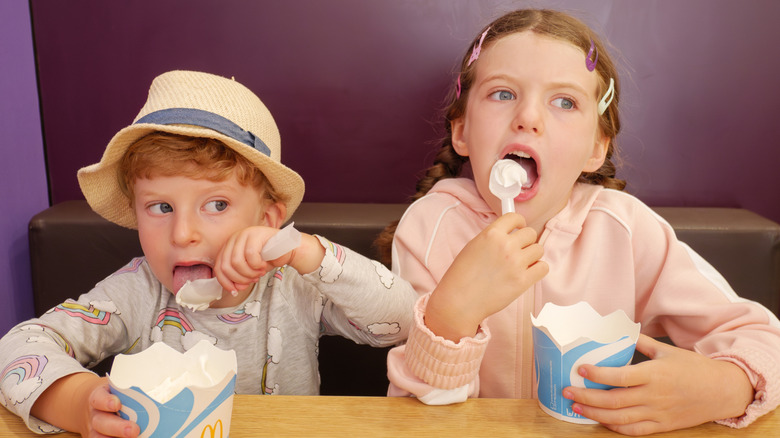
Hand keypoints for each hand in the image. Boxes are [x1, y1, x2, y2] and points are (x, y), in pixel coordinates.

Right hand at [82, 380, 139, 437]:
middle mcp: (95, 414)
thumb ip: (134, 391)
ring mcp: (96, 429)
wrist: (98, 404)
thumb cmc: (116, 394)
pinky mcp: (99, 436)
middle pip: (100, 422)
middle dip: (117, 427)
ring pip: (98, 436)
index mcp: (99, 397)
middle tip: (133, 430)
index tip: (116, 404)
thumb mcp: (120, 388)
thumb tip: (166, 390)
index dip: (106, 402)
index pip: (98, 398)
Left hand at [214, 226, 289, 291]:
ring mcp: (243, 235)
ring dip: (249, 273)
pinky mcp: (255, 234)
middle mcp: (233, 239)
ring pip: (236, 262)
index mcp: (229, 247)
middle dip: (240, 278)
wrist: (287, 249)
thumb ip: (240, 278)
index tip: (235, 291)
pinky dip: (257, 265)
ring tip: (259, 273)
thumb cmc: (268, 258)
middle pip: (226, 266)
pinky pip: (250, 255)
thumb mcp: (250, 271)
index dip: (225, 282)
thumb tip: (235, 288)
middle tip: (253, 279)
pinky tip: (263, 265)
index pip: (219, 266)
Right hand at [425, 213, 547, 340]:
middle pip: (531, 233)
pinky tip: (527, 273)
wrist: (459, 300)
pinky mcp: (522, 281)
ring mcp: (516, 263)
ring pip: (538, 250)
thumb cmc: (462, 275)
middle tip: (519, 250)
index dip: (519, 222)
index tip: (519, 228)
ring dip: (532, 256)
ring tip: (521, 264)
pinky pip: (543, 267)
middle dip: (526, 241)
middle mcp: (505, 245)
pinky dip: (537, 269)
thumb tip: (509, 233)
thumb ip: (492, 238)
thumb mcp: (473, 246)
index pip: (514, 217)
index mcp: (491, 234)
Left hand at [562, 334, 754, 435]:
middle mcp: (654, 396)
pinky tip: (600, 421)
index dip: (598, 374)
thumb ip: (642, 343)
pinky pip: (634, 430)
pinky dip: (615, 427)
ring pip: (620, 418)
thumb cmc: (694, 368)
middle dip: (586, 397)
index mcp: (654, 374)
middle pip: (614, 400)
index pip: (620, 376)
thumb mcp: (668, 351)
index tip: (580, 369)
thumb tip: (620, 330)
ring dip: (594, 414)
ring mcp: (658, 413)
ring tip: (575, 407)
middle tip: (567, 392)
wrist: (722, 391)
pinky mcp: (662, 425)